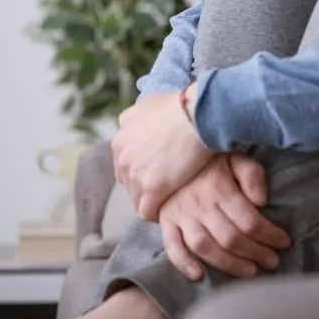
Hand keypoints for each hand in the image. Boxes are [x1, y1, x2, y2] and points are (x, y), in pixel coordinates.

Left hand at [113, 88, 210, 220]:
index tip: (159, 172)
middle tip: (167, 187)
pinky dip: (157, 214)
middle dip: (145, 186)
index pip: (125, 165)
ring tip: (170, 201)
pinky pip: (147, 212)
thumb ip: (133, 117)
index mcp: (120, 140)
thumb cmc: (180, 106)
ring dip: (152, 201)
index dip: (142, 170)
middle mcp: (122, 158)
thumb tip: (129, 122)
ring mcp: (136, 175)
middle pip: (129, 183)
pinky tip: (170, 212)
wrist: (199, 114)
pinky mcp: (153, 189)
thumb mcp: (147, 104)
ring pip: (137, 200)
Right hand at [158, 152, 292, 279]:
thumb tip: (261, 201)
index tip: (284, 242)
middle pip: (230, 237)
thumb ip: (251, 175)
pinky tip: (199, 275)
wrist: (175, 156)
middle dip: (255, 253)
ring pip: (204, 246)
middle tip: (273, 262)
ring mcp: (180, 214)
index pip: (249, 220)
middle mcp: (199, 203)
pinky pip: (171, 246)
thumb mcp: (236, 157)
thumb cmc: (213, 161)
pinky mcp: (166, 222)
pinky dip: (183, 263)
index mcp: (219, 187)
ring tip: (250, 272)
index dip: (269, 235)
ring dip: (228, 264)